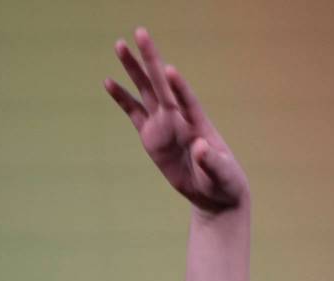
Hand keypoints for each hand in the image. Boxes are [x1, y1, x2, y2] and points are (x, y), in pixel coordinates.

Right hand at [104, 28, 248, 215]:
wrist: (213, 193)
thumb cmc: (224, 181)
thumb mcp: (222, 174)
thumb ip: (212, 161)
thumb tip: (200, 147)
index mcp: (199, 124)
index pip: (188, 101)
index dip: (179, 87)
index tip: (170, 70)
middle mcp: (180, 118)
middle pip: (163, 85)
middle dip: (151, 60)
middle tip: (140, 33)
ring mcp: (164, 125)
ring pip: (146, 92)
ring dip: (134, 70)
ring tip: (120, 46)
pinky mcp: (151, 136)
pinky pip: (134, 113)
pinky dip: (122, 98)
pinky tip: (109, 81)